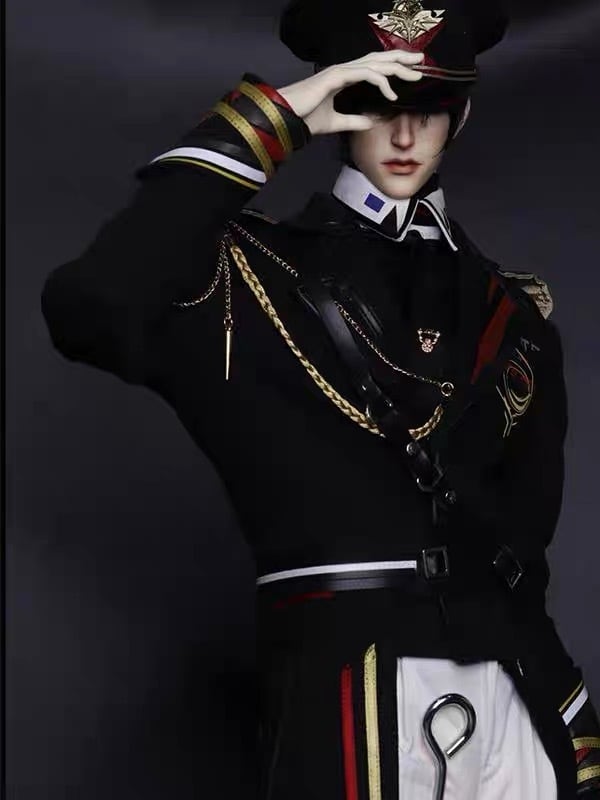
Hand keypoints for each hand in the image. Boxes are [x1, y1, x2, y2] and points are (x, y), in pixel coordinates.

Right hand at [276, 49, 424, 135]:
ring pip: (375, 64)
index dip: (392, 66)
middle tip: (421, 61)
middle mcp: (343, 70)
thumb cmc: (303, 118)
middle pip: (378, 59)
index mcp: (343, 78)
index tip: (410, 71)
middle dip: (400, 58)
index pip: (373, 67)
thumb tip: (371, 122)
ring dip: (397, 68)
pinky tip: (392, 93)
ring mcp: (339, 71)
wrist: (285, 118)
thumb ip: (353, 121)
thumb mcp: (335, 122)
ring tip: (414, 75)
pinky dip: (380, 82)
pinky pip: (365, 75)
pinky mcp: (336, 77)